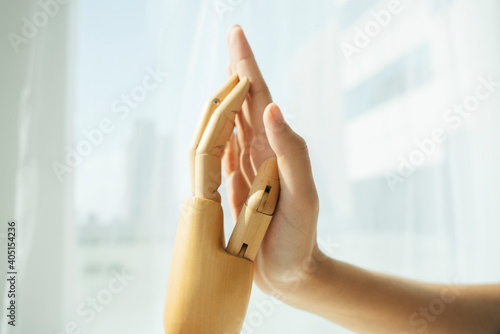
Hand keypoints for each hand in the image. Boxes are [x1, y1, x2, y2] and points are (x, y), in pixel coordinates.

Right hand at [223, 26, 320, 301]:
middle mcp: (260, 152)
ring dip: (226, 95)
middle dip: (237, 69)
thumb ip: (290, 152)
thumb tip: (270, 108)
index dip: (246, 66)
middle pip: (244, 103)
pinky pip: (221, 153)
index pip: (258, 98)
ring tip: (223, 70)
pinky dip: (216, 132)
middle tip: (232, 37)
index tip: (236, 34)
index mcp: (273, 148)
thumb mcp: (301, 194)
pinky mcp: (235, 187)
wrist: (292, 272)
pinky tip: (217, 122)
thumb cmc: (300, 236)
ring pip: (232, 123)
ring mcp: (247, 168)